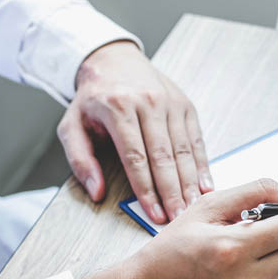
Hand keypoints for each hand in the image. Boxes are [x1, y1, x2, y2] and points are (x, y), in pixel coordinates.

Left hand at [57, 41, 212, 224]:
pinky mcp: (185, 105)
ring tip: (193, 208)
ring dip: (190, 183)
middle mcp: (147, 103)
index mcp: (118, 108)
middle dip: (173, 192)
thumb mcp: (72, 126)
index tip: (154, 214)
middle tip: (179, 218)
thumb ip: (80, 160)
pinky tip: (205, 186)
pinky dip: (202, 165)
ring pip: (183, 150)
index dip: (147, 190)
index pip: (136, 158)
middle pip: (164, 157)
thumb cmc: (92, 99)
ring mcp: (170, 103)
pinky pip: (196, 141)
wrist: (113, 60)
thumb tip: (97, 191)